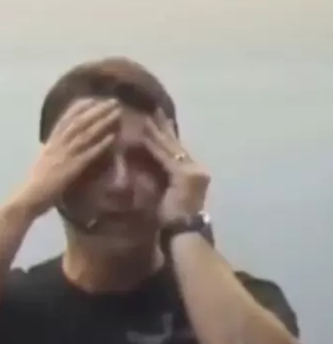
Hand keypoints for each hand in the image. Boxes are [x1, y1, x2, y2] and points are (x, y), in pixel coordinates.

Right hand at [15, 98, 119, 217]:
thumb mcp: (42, 160)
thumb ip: (50, 150)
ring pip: (86, 133)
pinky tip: (113, 137)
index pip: (66, 119)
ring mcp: (65, 155)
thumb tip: (52, 144)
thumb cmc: (34, 183)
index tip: (94, 98)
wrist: (27, 197)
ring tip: (117, 112)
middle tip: (113, 100)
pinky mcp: (72, 168)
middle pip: (80, 121)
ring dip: (102, 121)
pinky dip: (101, 144)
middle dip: (97, 109)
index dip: (80, 107)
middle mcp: (58, 144)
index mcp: (51, 142)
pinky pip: (89, 154)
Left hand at [144, 109, 210, 224]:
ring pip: (171, 147)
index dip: (168, 135)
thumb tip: (152, 167)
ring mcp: (193, 172)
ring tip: (146, 116)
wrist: (183, 234)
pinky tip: (145, 133)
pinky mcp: (184, 176)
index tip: (158, 120)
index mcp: (195, 174)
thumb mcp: (170, 195)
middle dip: (163, 127)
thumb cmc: (173, 221)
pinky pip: (165, 156)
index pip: (178, 150)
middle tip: (153, 109)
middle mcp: (197, 169)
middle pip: (176, 144)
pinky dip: (154, 144)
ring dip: (157, 131)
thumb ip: (166, 179)